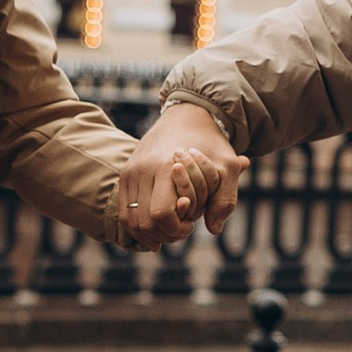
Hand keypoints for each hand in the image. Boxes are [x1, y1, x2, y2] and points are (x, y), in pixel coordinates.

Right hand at [121, 104, 244, 246]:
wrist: (187, 116)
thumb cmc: (210, 144)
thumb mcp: (228, 168)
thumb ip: (225, 201)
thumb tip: (213, 230)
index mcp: (165, 167)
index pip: (161, 214)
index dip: (176, 229)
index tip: (190, 225)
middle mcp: (142, 169)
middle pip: (143, 222)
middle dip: (163, 235)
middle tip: (180, 230)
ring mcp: (130, 172)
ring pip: (129, 221)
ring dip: (148, 235)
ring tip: (167, 233)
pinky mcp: (125, 174)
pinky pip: (123, 211)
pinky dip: (137, 226)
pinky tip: (154, 229)